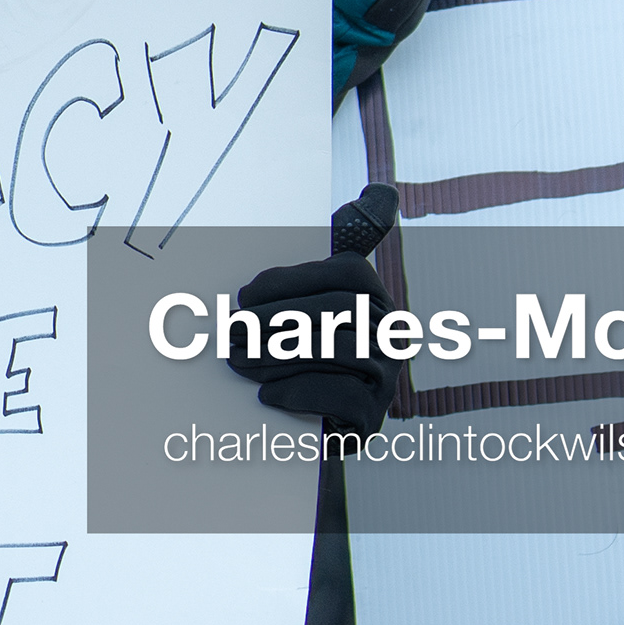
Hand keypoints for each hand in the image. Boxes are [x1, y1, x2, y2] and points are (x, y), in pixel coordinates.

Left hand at [223, 182, 402, 433]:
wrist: (308, 430)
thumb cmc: (302, 355)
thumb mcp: (313, 301)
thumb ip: (336, 249)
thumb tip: (383, 194)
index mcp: (378, 299)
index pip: (346, 274)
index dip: (292, 281)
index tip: (245, 295)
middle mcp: (393, 334)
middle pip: (337, 311)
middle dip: (276, 318)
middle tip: (230, 331)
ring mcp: (388, 377)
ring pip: (337, 351)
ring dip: (277, 354)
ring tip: (237, 360)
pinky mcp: (373, 417)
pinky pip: (342, 395)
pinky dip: (299, 391)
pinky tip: (266, 395)